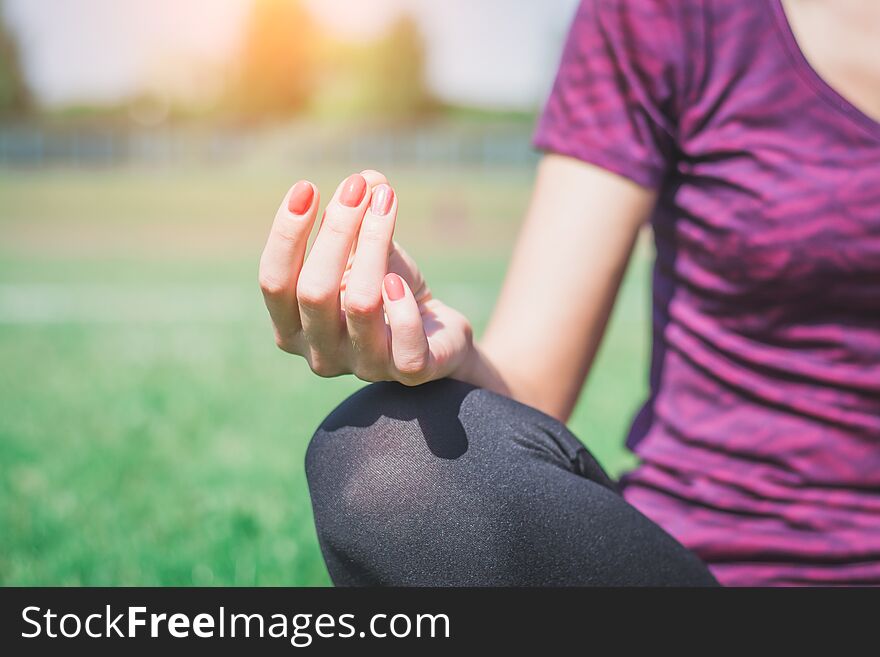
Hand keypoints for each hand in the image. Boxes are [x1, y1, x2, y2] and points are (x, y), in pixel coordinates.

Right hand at [259, 170, 473, 385]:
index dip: (286, 234)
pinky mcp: (409, 373)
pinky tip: (401, 280)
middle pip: (314, 291)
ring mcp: (364, 368)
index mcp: (292, 327)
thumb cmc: (387, 288)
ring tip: (387, 202)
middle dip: (336, 231)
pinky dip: (402, 306)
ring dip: (374, 245)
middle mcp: (320, 354)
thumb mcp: (367, 249)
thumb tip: (368, 180)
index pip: (273, 283)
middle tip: (358, 187)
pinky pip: (404, 343)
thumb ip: (359, 216)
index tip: (307, 187)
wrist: (436, 332)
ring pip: (361, 306)